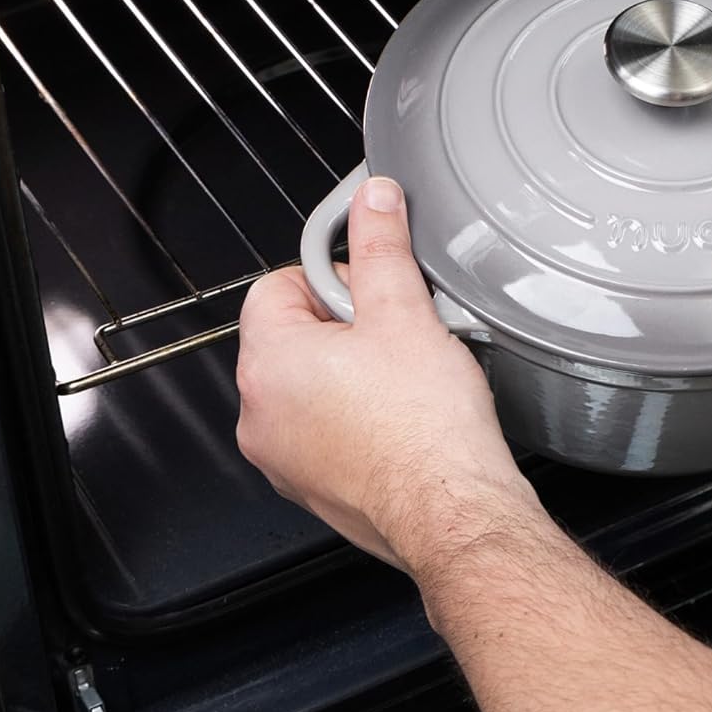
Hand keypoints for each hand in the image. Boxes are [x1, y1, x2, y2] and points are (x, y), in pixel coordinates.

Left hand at [235, 175, 542, 577]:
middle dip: (346, 327)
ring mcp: (281, 456)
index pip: (279, 284)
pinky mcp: (310, 487)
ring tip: (404, 380)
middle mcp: (259, 413)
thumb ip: (382, 246)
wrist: (452, 510)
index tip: (371, 289)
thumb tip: (373, 202)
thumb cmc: (425, 429)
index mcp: (269, 361)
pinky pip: (324, 431)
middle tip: (398, 336)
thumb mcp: (405, 313)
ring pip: (310, 385)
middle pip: (294, 335)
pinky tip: (400, 419)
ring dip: (351, 373)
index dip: (333, 277)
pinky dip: (356, 419)